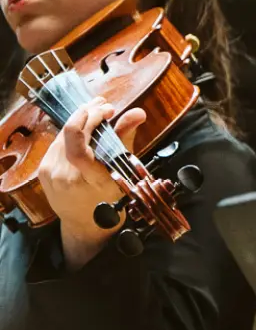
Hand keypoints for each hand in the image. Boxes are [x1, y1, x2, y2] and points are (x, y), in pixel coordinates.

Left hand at [41, 97, 145, 267]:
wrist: (84, 224)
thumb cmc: (109, 201)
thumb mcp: (122, 174)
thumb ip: (125, 140)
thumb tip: (138, 113)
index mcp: (89, 180)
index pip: (78, 147)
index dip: (86, 122)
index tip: (103, 110)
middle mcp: (65, 176)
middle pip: (70, 134)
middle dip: (88, 113)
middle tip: (104, 106)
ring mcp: (51, 173)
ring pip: (63, 135)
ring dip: (80, 120)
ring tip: (96, 111)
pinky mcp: (44, 170)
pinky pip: (58, 143)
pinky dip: (71, 133)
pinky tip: (83, 128)